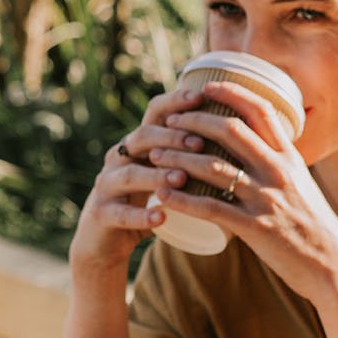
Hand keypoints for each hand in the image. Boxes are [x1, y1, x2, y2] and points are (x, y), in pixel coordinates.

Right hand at [67, 88, 209, 270]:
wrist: (105, 240)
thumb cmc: (144, 201)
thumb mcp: (163, 173)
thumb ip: (187, 154)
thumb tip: (236, 132)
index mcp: (137, 144)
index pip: (154, 113)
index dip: (175, 103)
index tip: (201, 97)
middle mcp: (119, 158)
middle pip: (141, 138)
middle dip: (171, 138)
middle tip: (200, 144)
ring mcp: (106, 185)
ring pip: (129, 174)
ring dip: (157, 175)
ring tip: (181, 179)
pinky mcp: (100, 215)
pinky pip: (120, 214)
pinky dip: (141, 216)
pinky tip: (161, 218)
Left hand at [141, 80, 337, 305]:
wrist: (335, 265)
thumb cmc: (316, 227)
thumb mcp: (303, 185)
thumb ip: (280, 165)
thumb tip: (259, 148)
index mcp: (290, 157)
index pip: (260, 111)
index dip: (231, 93)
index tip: (206, 87)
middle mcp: (279, 171)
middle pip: (230, 130)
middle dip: (194, 121)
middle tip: (171, 121)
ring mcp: (267, 199)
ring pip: (213, 167)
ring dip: (178, 158)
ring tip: (155, 155)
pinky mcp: (255, 228)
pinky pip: (210, 208)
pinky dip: (182, 199)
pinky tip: (162, 196)